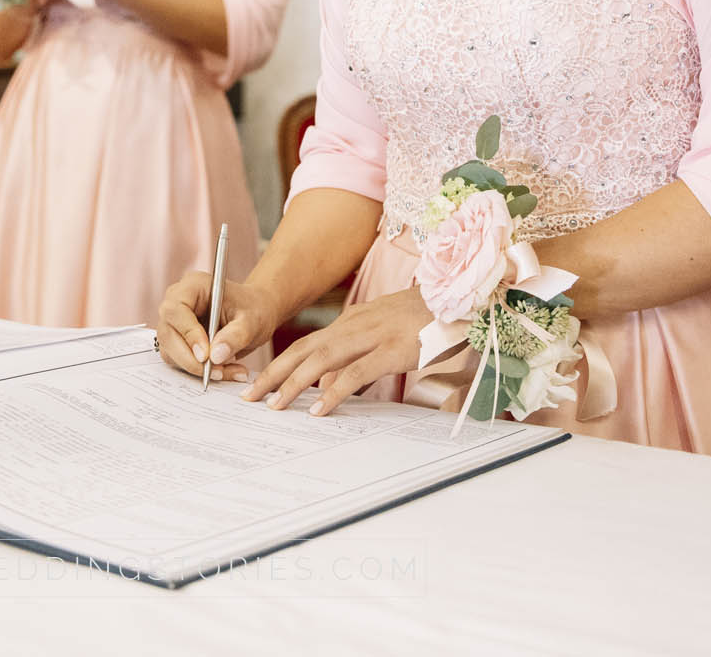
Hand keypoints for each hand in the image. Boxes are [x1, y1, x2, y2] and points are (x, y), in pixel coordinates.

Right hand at [156, 271, 281, 384]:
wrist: (255, 313)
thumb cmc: (253, 309)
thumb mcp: (251, 322)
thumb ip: (235, 336)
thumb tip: (215, 356)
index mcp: (193, 286)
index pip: (176, 310)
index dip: (188, 334)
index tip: (206, 355)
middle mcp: (177, 301)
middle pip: (167, 333)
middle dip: (190, 358)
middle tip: (217, 371)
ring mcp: (174, 321)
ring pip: (170, 350)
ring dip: (195, 367)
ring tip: (227, 371)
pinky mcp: (177, 340)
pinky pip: (178, 360)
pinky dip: (198, 370)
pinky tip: (222, 370)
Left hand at [242, 287, 430, 416]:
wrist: (461, 301)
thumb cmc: (426, 321)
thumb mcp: (384, 336)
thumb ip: (355, 358)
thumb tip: (326, 385)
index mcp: (353, 321)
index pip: (307, 343)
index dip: (280, 362)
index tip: (259, 383)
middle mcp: (356, 325)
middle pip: (304, 350)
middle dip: (273, 373)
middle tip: (249, 397)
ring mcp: (372, 336)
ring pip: (321, 360)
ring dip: (293, 384)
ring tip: (274, 406)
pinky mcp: (391, 350)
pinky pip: (356, 373)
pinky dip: (334, 391)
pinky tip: (318, 409)